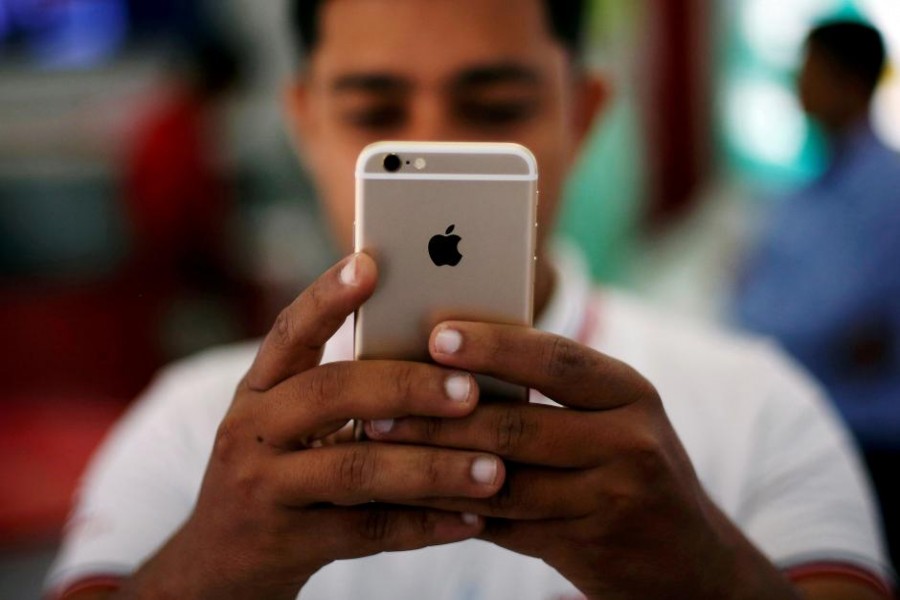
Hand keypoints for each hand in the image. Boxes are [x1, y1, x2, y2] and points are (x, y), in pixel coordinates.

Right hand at [117, 255, 505, 599]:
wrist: (218, 566)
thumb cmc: (279, 474)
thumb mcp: (292, 425)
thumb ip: (346, 393)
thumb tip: (448, 360)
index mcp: (260, 388)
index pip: (291, 331)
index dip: (328, 296)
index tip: (371, 264)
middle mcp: (252, 429)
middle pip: (331, 393)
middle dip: (407, 387)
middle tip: (471, 391)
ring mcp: (262, 487)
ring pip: (356, 470)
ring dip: (432, 468)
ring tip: (493, 469)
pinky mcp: (283, 542)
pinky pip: (366, 532)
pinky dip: (425, 525)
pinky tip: (473, 521)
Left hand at [364, 322, 803, 599]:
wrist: (690, 563)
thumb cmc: (631, 466)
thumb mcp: (614, 416)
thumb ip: (552, 390)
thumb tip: (449, 358)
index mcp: (630, 391)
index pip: (556, 359)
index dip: (494, 346)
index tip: (436, 335)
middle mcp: (630, 441)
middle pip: (519, 424)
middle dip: (438, 416)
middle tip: (375, 406)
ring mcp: (612, 499)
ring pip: (502, 481)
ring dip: (432, 466)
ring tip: (378, 448)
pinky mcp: (588, 547)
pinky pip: (505, 527)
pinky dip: (453, 511)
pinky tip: (411, 496)